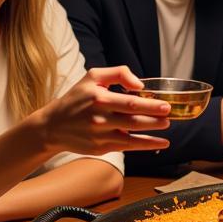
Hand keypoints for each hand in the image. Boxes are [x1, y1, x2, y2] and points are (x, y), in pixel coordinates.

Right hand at [37, 66, 171, 153]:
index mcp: (99, 98)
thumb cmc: (76, 99)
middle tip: (170, 115)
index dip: (150, 105)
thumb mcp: (93, 77)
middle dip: (155, 119)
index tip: (166, 105)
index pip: (130, 103)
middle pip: (134, 120)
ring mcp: (101, 135)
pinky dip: (147, 145)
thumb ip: (118, 73)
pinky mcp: (102, 148)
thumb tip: (140, 85)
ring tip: (167, 125)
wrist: (52, 126)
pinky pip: (129, 147)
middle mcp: (100, 119)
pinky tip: (161, 143)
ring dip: (153, 132)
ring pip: (133, 135)